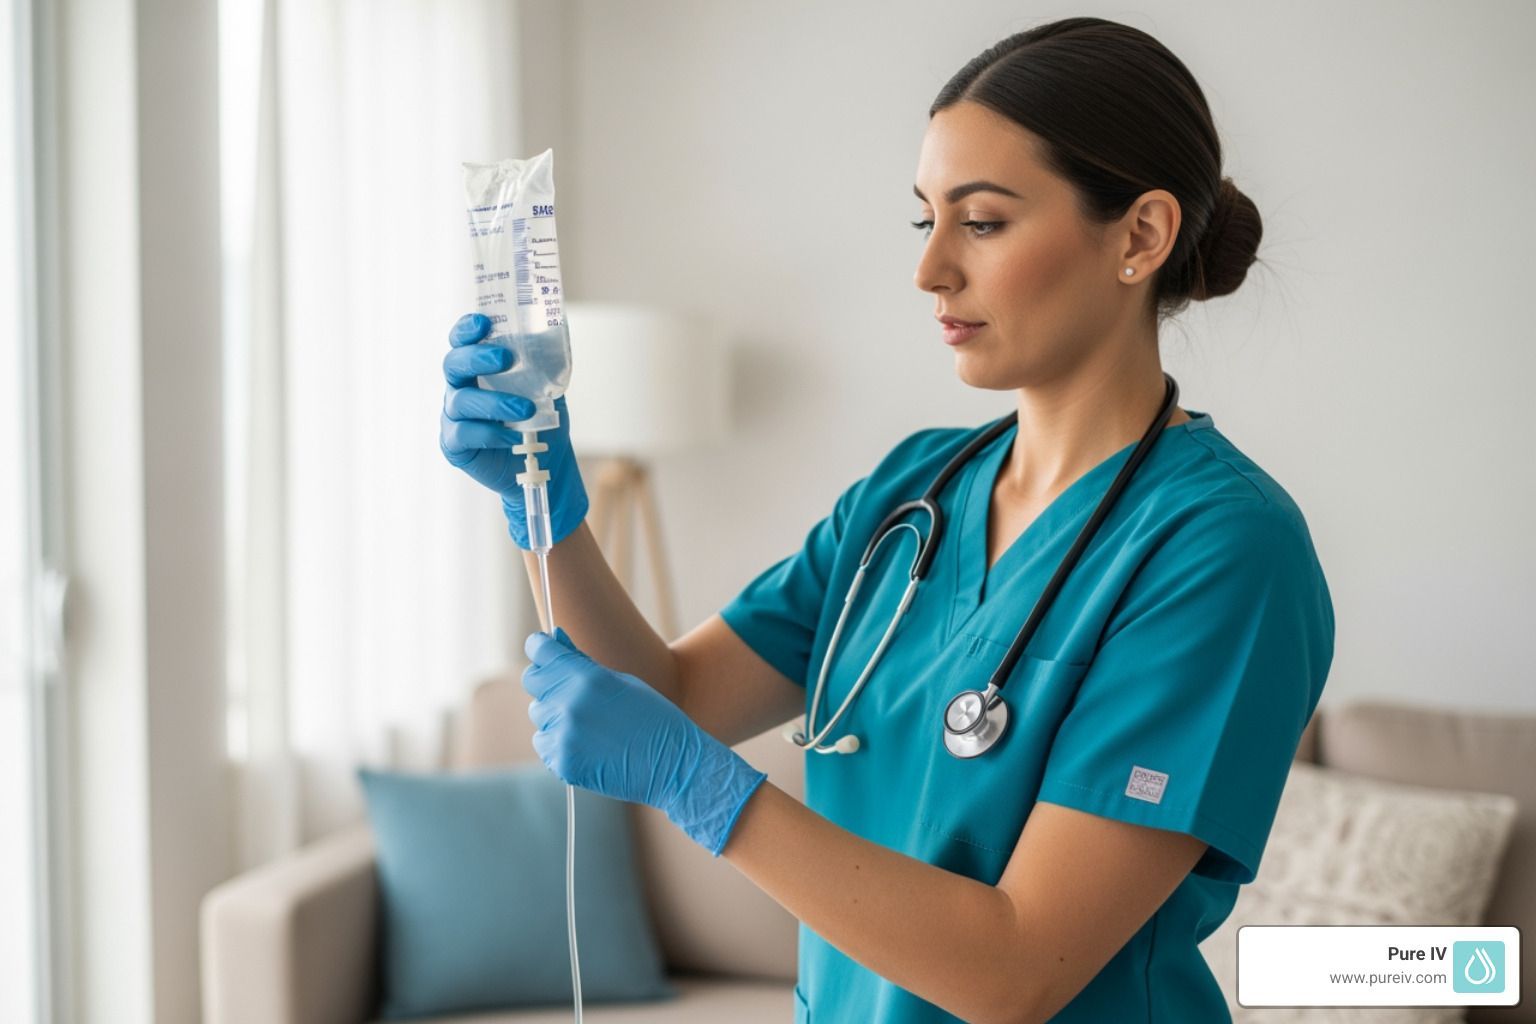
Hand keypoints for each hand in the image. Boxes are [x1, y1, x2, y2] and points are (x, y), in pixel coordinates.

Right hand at [439, 312, 588, 547]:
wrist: (543, 461)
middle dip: (476, 357)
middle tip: (506, 359)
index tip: (483, 322)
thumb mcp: (547, 385)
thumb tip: (556, 328)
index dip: (466, 329)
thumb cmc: (540, 418)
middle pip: (453, 364)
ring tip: (525, 410)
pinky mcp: (455, 444)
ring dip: (494, 402)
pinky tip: (512, 436)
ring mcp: (454, 416)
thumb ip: (544, 361)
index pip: (462, 341)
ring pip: (461, 401)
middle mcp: (460, 387)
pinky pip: (465, 434)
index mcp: (477, 367)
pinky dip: (490, 433)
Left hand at [522, 629, 767, 856]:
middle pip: (533, 680)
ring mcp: (563, 736)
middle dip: (547, 680)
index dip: (540, 646)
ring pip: (539, 715)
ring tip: (589, 725)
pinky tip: (587, 745)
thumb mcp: (622, 681)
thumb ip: (582, 662)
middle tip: (570, 691)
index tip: (543, 648)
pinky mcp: (562, 763)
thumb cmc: (653, 718)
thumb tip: (554, 638)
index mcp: (587, 678)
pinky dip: (559, 743)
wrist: (673, 764)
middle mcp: (570, 704)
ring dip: (556, 715)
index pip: (541, 650)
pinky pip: (544, 744)